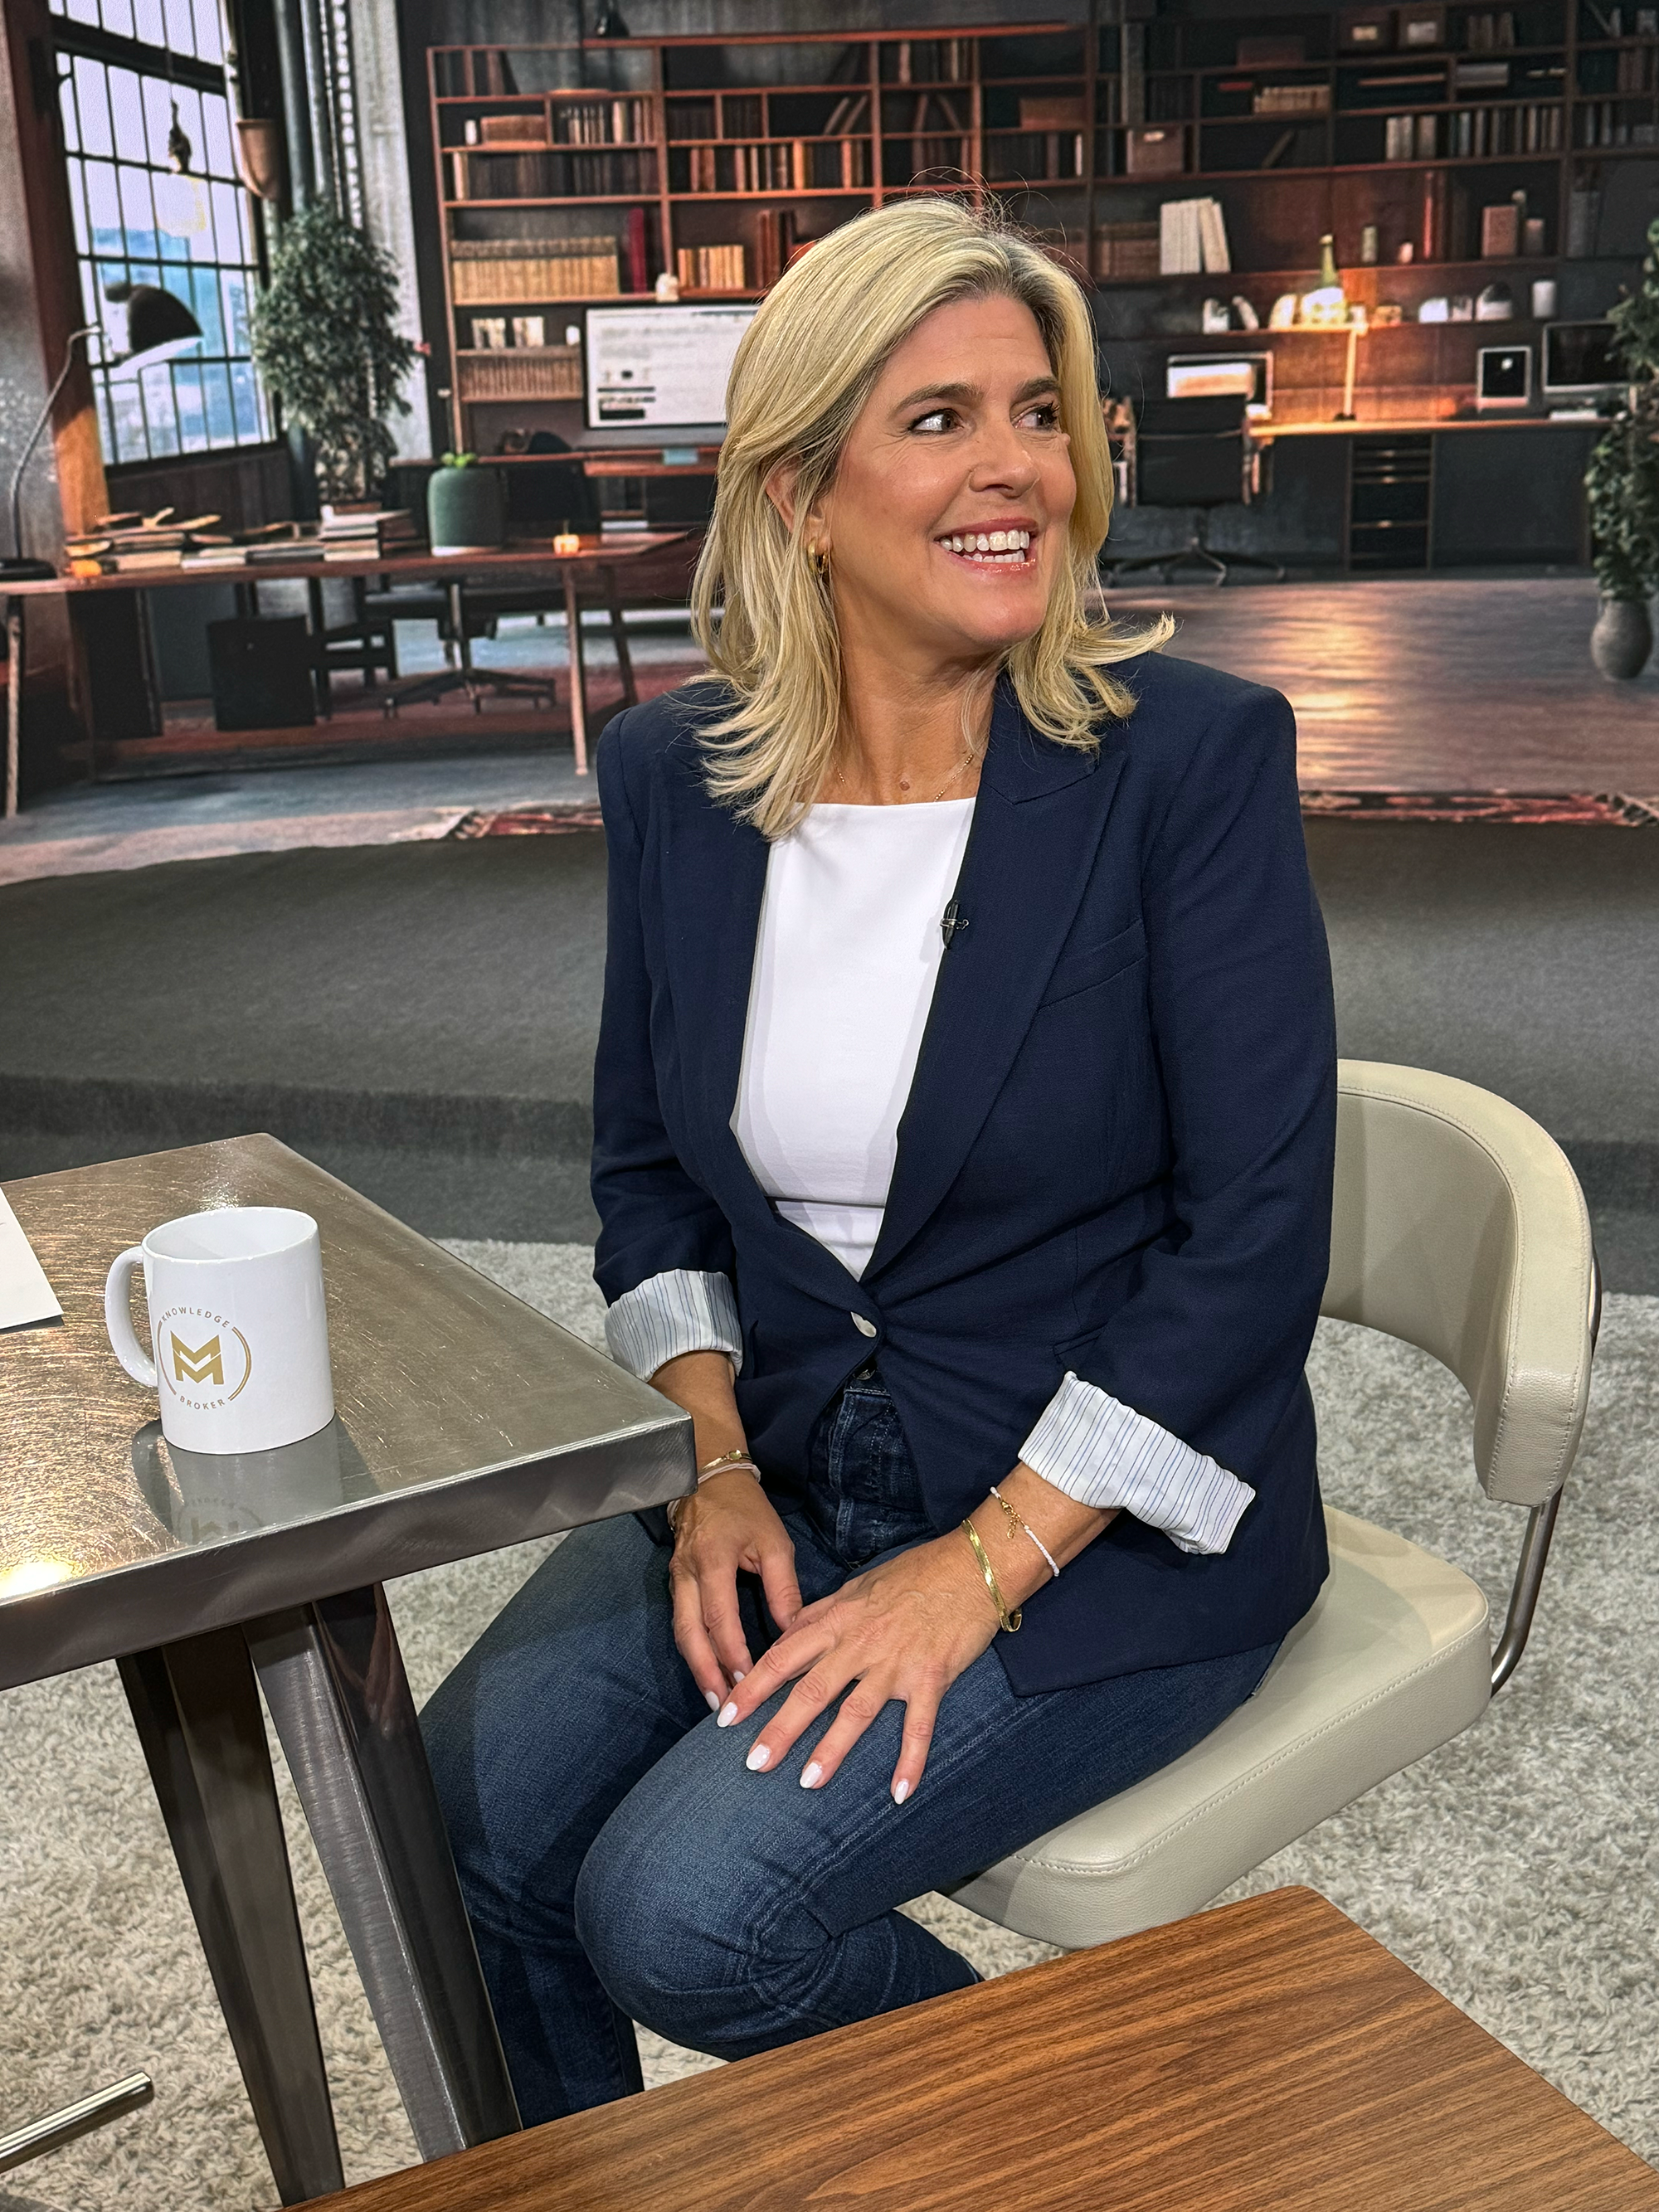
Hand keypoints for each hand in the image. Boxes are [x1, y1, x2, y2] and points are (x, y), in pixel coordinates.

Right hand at [670, 1471, 803, 1708]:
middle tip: (724, 1706)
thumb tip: (793, 1632)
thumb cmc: (746, 1511)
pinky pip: (681, 1623)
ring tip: (716, 1699)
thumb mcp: (774, 1542)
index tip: (748, 1680)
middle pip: (689, 1633)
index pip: (719, 1616)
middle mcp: (688, 1573)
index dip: (732, 1651)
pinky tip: (709, 1671)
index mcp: (714, 1560)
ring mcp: (676, 1579)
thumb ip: (783, 1587)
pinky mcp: (674, 1583)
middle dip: (705, 1672)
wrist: (709, 1481)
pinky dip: (693, 1651)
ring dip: (697, 1667)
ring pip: (681, 1632)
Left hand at [715, 1530, 1000, 1802]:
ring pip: (856, 1712)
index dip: (752, 1688)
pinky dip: (910, 1761)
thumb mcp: (857, 1587)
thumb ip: (822, 1614)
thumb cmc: (913, 1574)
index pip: (783, 1656)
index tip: (726, 1717)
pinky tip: (900, 1793)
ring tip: (806, 1783)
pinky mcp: (932, 1678)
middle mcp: (860, 1644)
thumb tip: (789, 1632)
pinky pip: (918, 1727)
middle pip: (811, 1690)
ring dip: (831, 1750)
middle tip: (752, 1764)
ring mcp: (896, 1663)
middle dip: (779, 1729)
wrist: (970, 1567)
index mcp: (838, 1620)